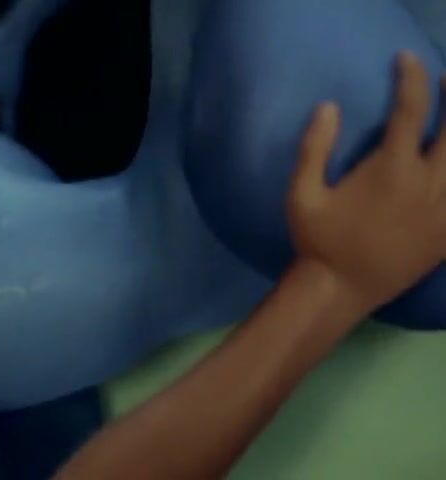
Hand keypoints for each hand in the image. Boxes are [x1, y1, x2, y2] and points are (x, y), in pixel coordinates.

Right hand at [287, 51, 445, 311]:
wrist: (341, 290)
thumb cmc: (317, 240)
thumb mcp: (300, 195)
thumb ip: (313, 148)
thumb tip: (328, 106)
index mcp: (391, 169)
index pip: (411, 109)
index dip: (412, 77)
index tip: (406, 60)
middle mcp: (428, 184)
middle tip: (445, 82)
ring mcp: (445, 209)